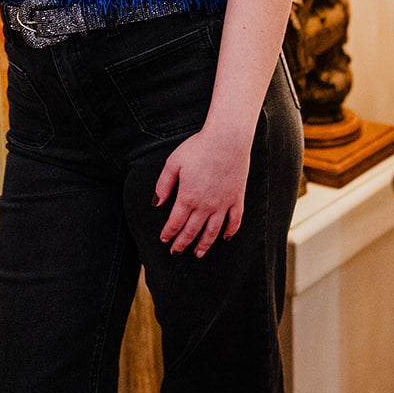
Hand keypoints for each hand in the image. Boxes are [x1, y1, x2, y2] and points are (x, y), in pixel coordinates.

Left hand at [153, 126, 250, 257]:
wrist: (227, 139)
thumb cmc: (199, 147)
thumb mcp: (173, 163)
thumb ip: (163, 185)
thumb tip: (156, 203)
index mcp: (188, 197)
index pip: (175, 222)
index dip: (169, 233)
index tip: (164, 240)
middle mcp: (205, 205)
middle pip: (192, 230)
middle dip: (182, 243)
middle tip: (176, 252)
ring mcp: (223, 204)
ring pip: (213, 231)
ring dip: (204, 244)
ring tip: (198, 254)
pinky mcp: (237, 198)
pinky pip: (235, 221)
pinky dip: (230, 232)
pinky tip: (225, 238)